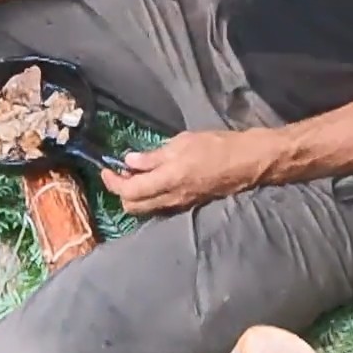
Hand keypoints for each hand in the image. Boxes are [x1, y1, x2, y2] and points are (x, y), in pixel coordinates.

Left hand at [100, 129, 275, 216]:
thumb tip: (130, 161)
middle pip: (133, 207)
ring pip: (146, 209)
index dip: (113, 182)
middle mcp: (170, 199)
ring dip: (134, 195)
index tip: (106, 168)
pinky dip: (149, 196)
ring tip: (136, 174)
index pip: (129, 191)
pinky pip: (160, 206)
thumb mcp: (182, 143)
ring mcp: (179, 205)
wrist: (245, 162)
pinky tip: (154, 179)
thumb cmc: (215, 147)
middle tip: (120, 171)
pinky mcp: (188, 204)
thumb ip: (154, 155)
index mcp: (167, 181)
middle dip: (120, 191)